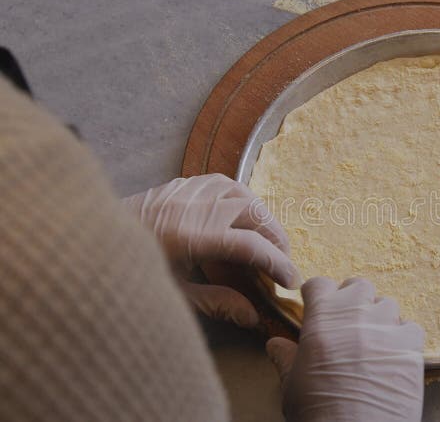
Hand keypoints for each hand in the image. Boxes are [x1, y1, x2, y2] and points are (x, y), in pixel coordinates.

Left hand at [123, 173, 298, 326]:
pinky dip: (241, 197)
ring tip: (269, 237)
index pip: (248, 246)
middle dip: (275, 237)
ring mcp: (185, 191)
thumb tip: (253, 317)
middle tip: (283, 260)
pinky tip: (244, 213)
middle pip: (252, 213)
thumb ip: (216, 303)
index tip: (291, 280)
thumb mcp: (172, 295)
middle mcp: (191, 208)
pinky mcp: (180, 184)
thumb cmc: (129, 274)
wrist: (89, 240)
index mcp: (189, 238)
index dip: (276, 263)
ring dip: (262, 214)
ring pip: (241, 193)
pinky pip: (222, 182)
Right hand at [267, 277, 424, 421]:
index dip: (318, 295)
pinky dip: (404, 339)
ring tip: (373, 341)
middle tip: (348, 322)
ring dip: (380, 318)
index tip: (318, 306)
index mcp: (321, 320)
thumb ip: (286, 359)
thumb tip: (275, 345)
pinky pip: (412, 328)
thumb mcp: (292, 387)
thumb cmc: (318, 414)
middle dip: (353, 299)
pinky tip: (394, 356)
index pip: (320, 284)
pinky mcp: (411, 347)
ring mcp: (386, 329)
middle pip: (358, 286)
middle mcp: (355, 316)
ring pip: (388, 304)